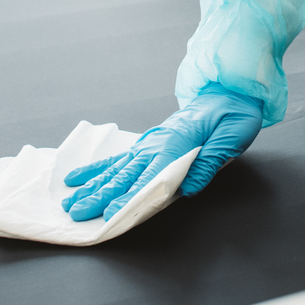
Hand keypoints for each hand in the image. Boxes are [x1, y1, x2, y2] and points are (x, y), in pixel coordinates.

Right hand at [62, 85, 264, 219]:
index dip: (130, 197)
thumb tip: (188, 188)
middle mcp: (156, 144)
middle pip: (124, 176)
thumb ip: (209, 162)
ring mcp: (149, 143)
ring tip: (70, 200)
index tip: (110, 214)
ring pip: (116, 169)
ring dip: (93, 186)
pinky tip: (79, 177)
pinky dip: (98, 169)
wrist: (229, 90)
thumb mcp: (232, 136)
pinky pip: (120, 159)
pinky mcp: (148, 143)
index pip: (149, 178)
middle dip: (99, 195)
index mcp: (176, 145)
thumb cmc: (234, 114)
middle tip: (77, 212)